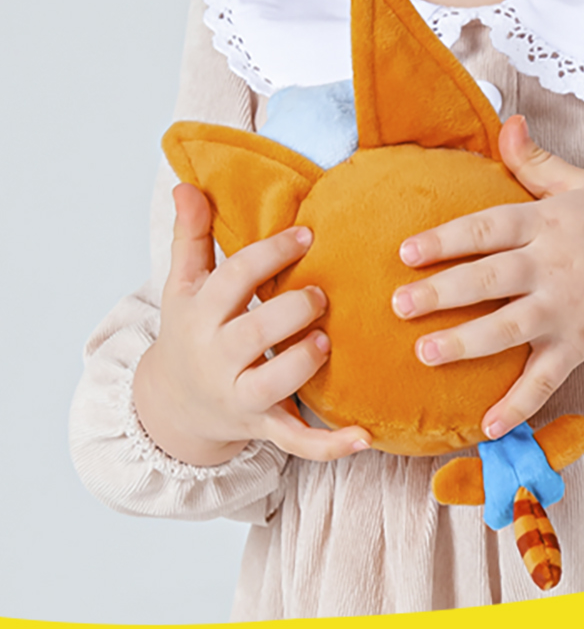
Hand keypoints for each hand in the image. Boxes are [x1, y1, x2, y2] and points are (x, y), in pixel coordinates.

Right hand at [133, 184, 371, 466]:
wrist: (174, 405)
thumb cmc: (192, 332)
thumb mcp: (184, 285)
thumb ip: (192, 234)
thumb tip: (188, 184)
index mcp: (200, 315)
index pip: (232, 279)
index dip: (270, 254)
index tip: (306, 234)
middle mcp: (217, 357)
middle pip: (253, 333)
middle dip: (290, 311)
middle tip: (321, 294)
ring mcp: (240, 396)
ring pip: (273, 385)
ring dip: (303, 364)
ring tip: (327, 342)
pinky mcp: (263, 427)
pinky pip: (297, 441)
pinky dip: (330, 444)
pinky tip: (365, 436)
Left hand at [392, 116, 583, 436]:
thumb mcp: (582, 183)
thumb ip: (535, 160)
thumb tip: (505, 122)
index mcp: (547, 222)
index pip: (487, 228)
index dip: (445, 239)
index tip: (406, 252)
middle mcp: (553, 265)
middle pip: (489, 279)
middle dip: (442, 293)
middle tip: (398, 305)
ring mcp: (567, 307)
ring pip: (509, 328)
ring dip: (466, 344)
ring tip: (425, 354)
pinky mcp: (582, 342)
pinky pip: (546, 378)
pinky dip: (519, 403)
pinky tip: (487, 426)